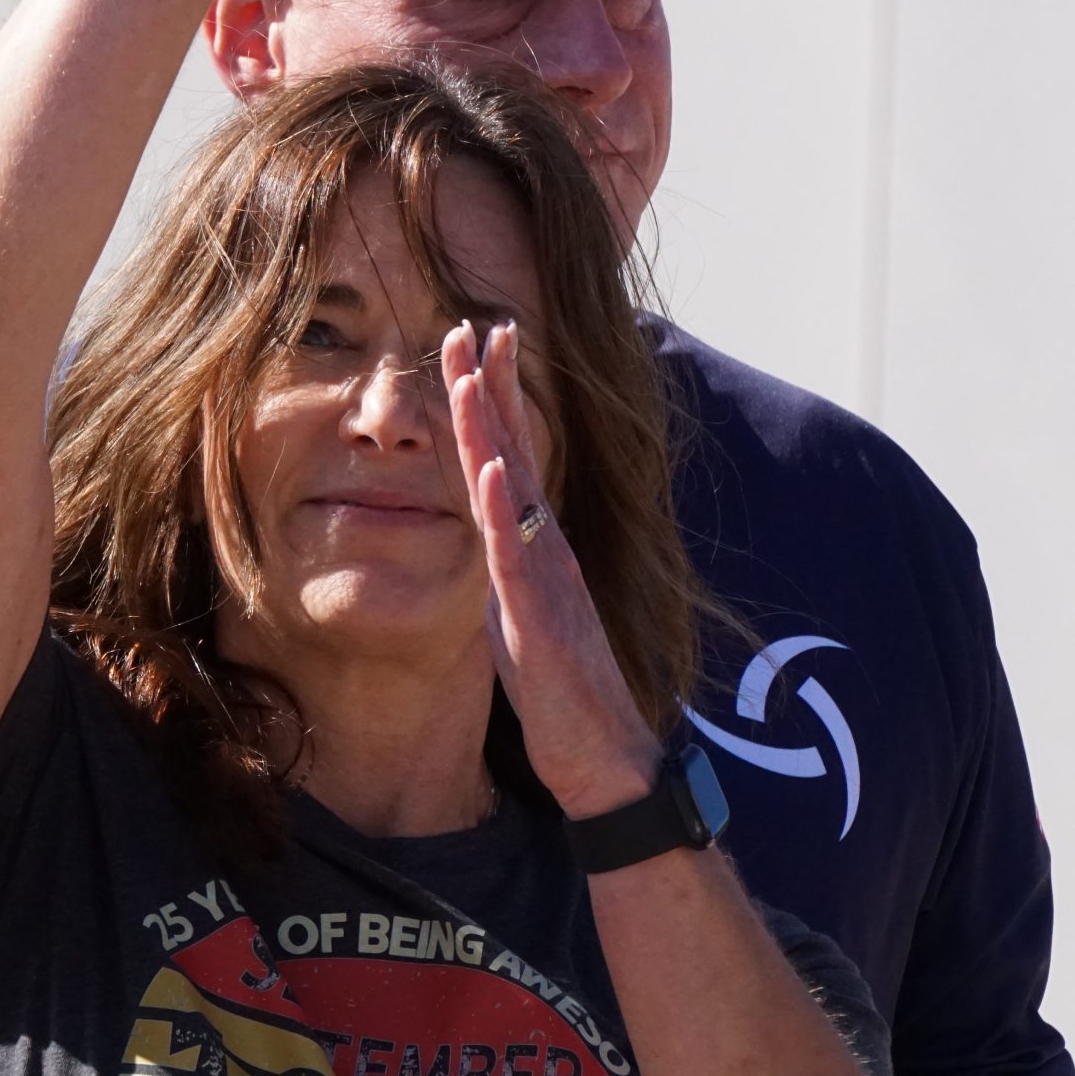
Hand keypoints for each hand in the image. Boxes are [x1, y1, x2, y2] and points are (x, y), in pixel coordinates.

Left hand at [443, 319, 660, 816]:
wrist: (599, 754)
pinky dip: (504, 508)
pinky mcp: (539, 614)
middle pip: (517, 451)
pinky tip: (492, 470)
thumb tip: (489, 538)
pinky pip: (518, 554)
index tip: (476, 340)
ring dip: (495, 427)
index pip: (511, 456)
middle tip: (475, 320)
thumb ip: (506, 569)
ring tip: (476, 370)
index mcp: (536, 543)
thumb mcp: (518, 612)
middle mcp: (545, 546)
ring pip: (515, 489)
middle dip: (495, 385)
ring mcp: (545, 575)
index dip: (495, 398)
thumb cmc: (558, 690)